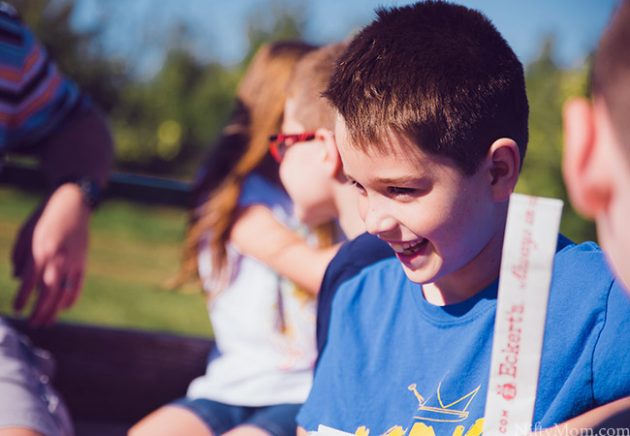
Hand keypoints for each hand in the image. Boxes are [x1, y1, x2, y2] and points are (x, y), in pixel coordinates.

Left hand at [12, 183, 89, 325]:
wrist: (73, 203)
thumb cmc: (45, 217)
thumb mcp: (26, 233)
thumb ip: (20, 257)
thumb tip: (18, 278)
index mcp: (41, 251)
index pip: (30, 282)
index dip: (22, 299)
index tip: (16, 310)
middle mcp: (58, 259)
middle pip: (47, 293)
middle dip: (39, 312)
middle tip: (31, 324)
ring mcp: (73, 262)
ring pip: (63, 293)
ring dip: (54, 311)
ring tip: (46, 322)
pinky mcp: (83, 262)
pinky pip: (77, 285)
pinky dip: (71, 299)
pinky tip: (63, 308)